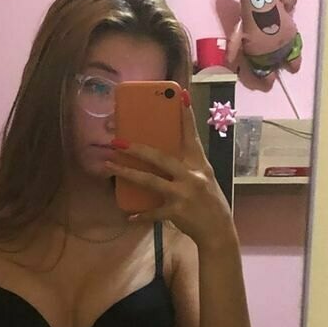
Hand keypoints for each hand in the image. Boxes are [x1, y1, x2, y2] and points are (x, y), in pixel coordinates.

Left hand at [104, 100, 233, 247]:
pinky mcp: (176, 212)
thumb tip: (162, 156)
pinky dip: (140, 215)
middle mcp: (192, 175)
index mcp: (199, 164)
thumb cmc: (209, 202)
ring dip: (127, 173)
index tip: (180, 95)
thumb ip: (187, 167)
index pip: (191, 136)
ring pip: (150, 181)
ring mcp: (183, 194)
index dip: (186, 116)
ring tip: (109, 166)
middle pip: (160, 158)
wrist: (218, 231)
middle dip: (137, 149)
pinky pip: (153, 212)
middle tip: (117, 141)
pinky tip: (128, 216)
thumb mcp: (204, 179)